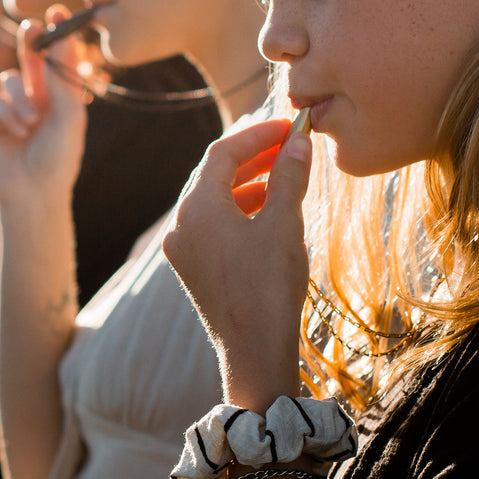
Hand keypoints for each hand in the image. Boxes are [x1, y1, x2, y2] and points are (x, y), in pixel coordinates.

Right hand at [0, 7, 88, 206]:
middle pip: (31, 58)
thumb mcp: (69, 115)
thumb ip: (62, 78)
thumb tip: (62, 39)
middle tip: (33, 26)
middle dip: (30, 42)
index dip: (58, 34)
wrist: (33, 191)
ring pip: (10, 80)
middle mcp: (39, 97)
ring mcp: (14, 106)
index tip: (58, 11)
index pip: (59, 58)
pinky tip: (17, 133)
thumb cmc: (59, 157)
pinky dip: (8, 114)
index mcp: (61, 96)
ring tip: (31, 122)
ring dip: (21, 98)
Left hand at [162, 120, 312, 411]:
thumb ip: (289, 177)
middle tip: (288, 144)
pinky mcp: (192, 268)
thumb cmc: (269, 286)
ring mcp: (182, 248)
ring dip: (248, 182)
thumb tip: (298, 141)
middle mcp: (180, 224)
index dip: (257, 134)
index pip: (222, 153)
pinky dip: (239, 209)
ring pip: (213, 199)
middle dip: (252, 156)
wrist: (254, 353)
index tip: (289, 125)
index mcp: (196, 208)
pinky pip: (212, 224)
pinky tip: (269, 210)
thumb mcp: (284, 224)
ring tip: (285, 174)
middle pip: (213, 174)